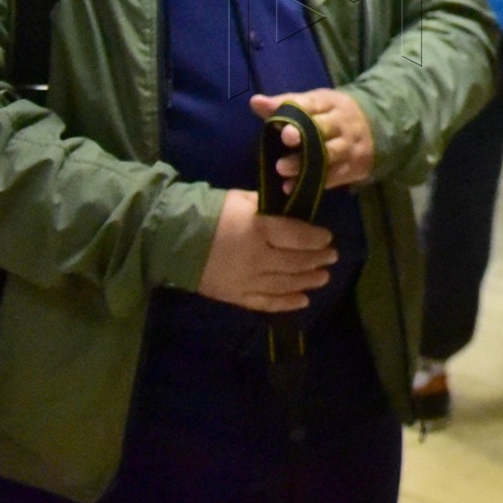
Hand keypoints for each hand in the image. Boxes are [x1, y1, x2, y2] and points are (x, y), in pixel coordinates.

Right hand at [196, 189, 336, 311]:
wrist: (171, 239)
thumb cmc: (209, 213)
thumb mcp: (241, 200)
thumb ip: (268, 206)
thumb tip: (292, 209)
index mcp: (258, 229)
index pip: (297, 236)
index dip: (316, 238)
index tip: (328, 238)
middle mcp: (256, 258)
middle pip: (295, 262)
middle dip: (317, 259)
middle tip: (332, 257)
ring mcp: (247, 280)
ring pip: (285, 284)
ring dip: (308, 281)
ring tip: (324, 277)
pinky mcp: (236, 296)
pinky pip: (266, 302)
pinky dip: (287, 303)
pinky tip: (303, 300)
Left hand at [250, 89, 375, 190]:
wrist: (377, 130)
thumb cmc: (333, 116)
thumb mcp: (315, 103)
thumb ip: (285, 105)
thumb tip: (255, 102)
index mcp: (330, 103)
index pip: (312, 104)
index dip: (296, 112)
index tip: (279, 122)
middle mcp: (342, 124)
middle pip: (323, 129)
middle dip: (304, 136)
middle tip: (284, 139)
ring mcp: (348, 147)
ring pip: (328, 155)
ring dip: (304, 164)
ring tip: (281, 170)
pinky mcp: (351, 168)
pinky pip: (332, 177)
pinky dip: (311, 183)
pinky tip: (291, 188)